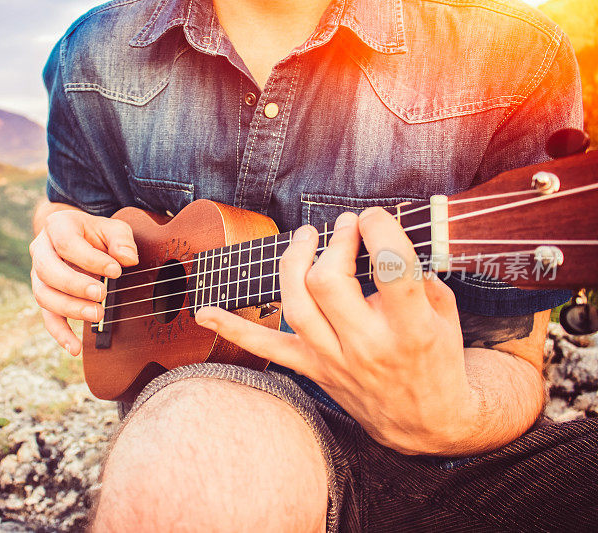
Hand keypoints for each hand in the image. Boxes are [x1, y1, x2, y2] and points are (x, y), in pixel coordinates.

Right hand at [29, 209, 137, 354]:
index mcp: (56, 226)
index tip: (116, 271)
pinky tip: (75, 348)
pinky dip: (60, 334)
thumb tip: (128, 259)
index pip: (67, 243)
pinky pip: (47, 317)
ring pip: (44, 295)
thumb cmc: (98, 234)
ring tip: (98, 315)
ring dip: (70, 308)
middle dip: (74, 285)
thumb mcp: (114, 229)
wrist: (79, 237)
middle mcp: (40, 249)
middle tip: (102, 295)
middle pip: (47, 270)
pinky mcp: (45, 296)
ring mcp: (38, 274)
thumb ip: (122, 240)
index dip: (91, 259)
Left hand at [195, 208, 478, 454]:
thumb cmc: (437, 359)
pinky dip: (234, 328)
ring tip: (305, 236)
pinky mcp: (313, 369)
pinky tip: (204, 312)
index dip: (377, 229)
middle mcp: (368, 345)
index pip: (390, 266)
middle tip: (343, 226)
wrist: (426, 422)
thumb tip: (380, 237)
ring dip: (293, 261)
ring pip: (295, 306)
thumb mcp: (446, 315)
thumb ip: (418, 275)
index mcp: (411, 327)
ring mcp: (335, 360)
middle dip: (332, 243)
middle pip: (328, 283)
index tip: (373, 217)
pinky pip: (267, 349)